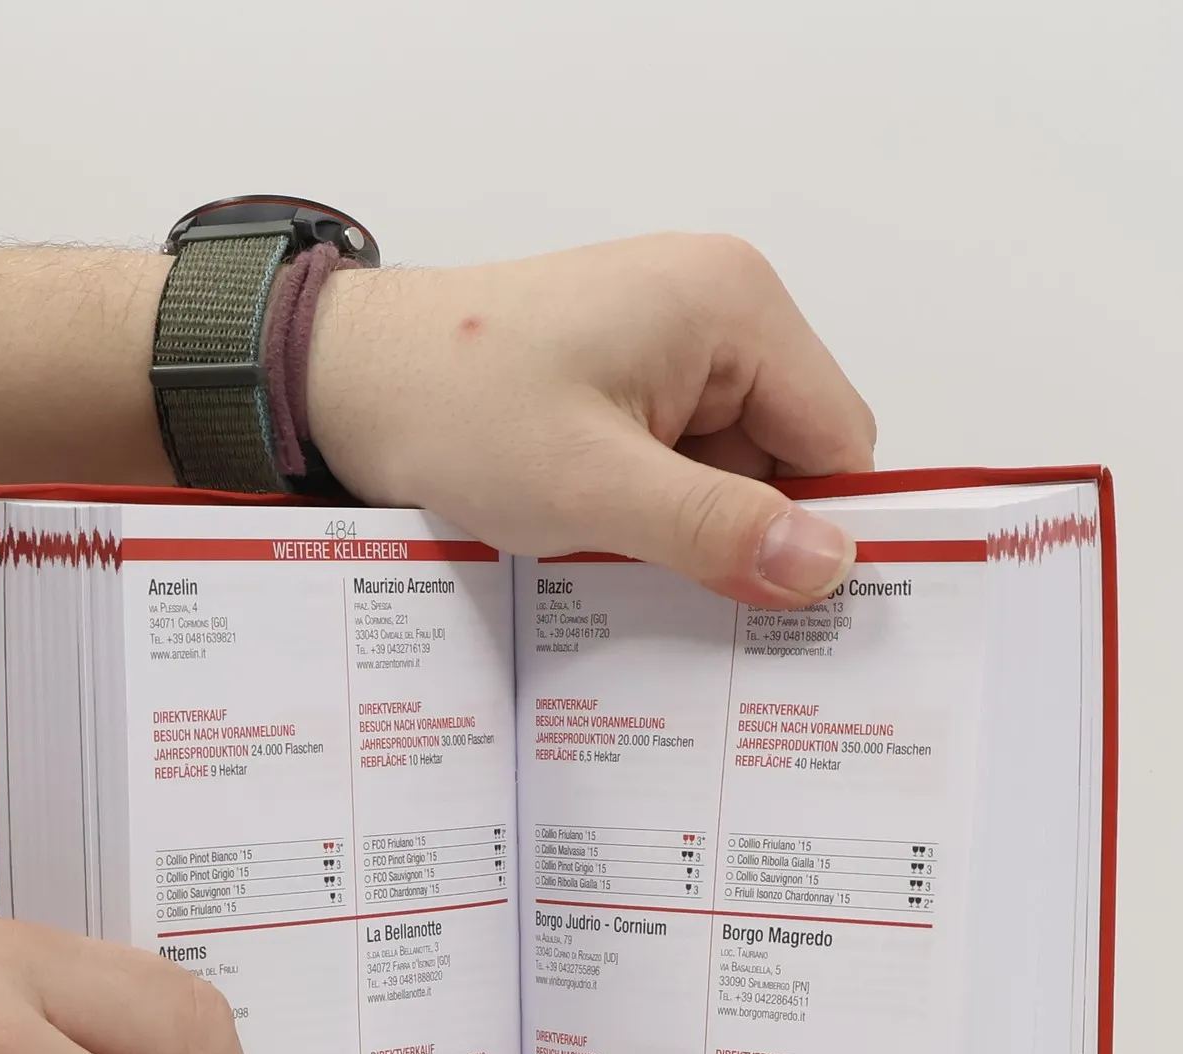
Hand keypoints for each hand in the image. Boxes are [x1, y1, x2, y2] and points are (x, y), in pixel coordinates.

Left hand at [307, 234, 877, 606]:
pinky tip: (606, 545)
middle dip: (746, 538)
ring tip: (622, 564)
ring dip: (693, 533)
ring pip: (735, 473)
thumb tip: (831, 569)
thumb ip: (717, 530)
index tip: (793, 618)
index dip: (821, 534)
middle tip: (690, 606)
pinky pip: (684, 464)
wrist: (343, 378)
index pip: (839, 441)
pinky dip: (658, 516)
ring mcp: (673, 344)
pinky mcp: (633, 377)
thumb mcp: (592, 486)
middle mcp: (718, 309)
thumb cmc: (452, 407)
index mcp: (733, 306)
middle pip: (790, 459)